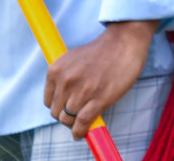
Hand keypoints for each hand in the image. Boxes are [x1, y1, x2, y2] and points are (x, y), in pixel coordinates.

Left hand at [44, 19, 158, 139]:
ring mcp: (82, 90)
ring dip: (75, 124)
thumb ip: (65, 77)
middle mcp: (66, 81)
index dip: (59, 107)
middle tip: (78, 113)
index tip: (69, 107)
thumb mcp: (73, 59)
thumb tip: (64, 100)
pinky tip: (82, 133)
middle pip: (57, 112)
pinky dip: (80, 131)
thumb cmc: (102, 50)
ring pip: (68, 119)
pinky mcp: (99, 98)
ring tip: (82, 122)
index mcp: (56, 70)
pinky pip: (83, 122)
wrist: (124, 41)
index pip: (49, 101)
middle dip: (67, 116)